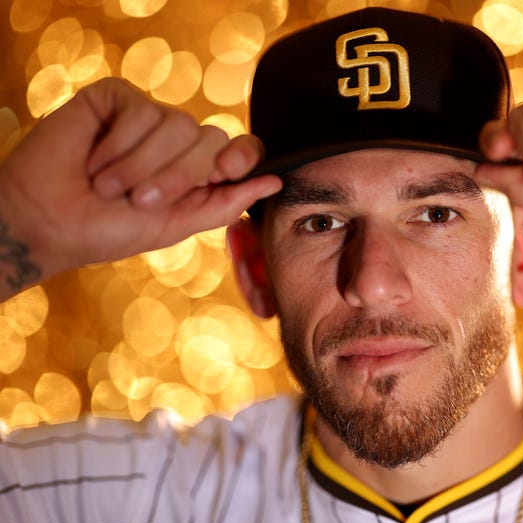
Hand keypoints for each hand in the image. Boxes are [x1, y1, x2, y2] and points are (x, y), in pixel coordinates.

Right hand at [0, 77, 280, 298]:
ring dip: (141, 165)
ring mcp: (149, 118)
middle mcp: (179, 142)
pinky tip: (94, 158)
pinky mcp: (118, 99)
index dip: (241, 156)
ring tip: (108, 185)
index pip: (240, 150)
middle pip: (211, 139)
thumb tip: (277, 181)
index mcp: (198, 171)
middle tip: (138, 200)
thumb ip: (226, 203)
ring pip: (178, 124)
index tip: (226, 170)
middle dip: (177, 176)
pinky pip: (142, 110)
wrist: (49, 222)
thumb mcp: (177, 224)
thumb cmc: (110, 229)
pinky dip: (118, 144)